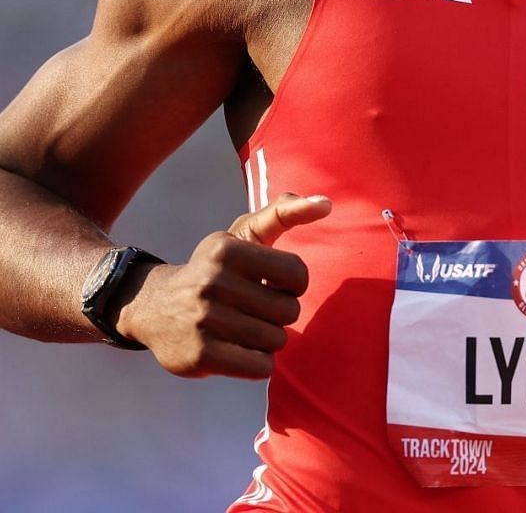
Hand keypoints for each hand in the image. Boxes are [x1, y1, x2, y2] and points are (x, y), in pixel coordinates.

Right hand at [118, 192, 330, 378]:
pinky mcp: (200, 355)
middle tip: (252, 310)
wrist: (151, 306)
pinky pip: (261, 367)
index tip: (271, 284)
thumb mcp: (242, 235)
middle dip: (278, 315)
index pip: (298, 273)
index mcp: (227, 250)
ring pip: (276, 340)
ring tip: (240, 328)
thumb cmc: (214, 269)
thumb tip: (326, 204)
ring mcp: (204, 320)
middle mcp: (212, 282)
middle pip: (289, 311)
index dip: (292, 285)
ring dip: (266, 340)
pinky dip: (258, 363)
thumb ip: (283, 213)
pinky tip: (237, 350)